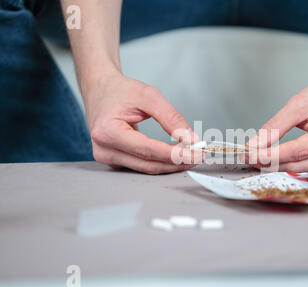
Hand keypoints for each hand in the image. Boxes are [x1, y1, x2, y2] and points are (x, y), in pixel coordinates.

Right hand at [83, 73, 202, 173]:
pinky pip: (142, 166)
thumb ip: (171, 118)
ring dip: (171, 164)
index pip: (148, 150)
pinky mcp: (114, 160)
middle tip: (200, 156)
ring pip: (147, 169)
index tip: (197, 153)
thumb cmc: (120, 91)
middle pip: (149, 164)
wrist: (101, 90)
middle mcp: (104, 149)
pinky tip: (176, 156)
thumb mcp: (149, 96)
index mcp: (107, 131)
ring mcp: (107, 157)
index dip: (175, 154)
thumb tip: (190, 139)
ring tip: (192, 155)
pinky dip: (161, 162)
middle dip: (177, 162)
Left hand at [247, 78, 307, 171]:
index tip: (248, 154)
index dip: (269, 155)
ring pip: (298, 171)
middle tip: (246, 156)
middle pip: (296, 165)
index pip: (296, 152)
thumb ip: (275, 126)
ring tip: (255, 157)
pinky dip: (286, 164)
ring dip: (275, 166)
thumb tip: (255, 145)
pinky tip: (272, 159)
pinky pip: (304, 169)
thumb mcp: (298, 104)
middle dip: (269, 162)